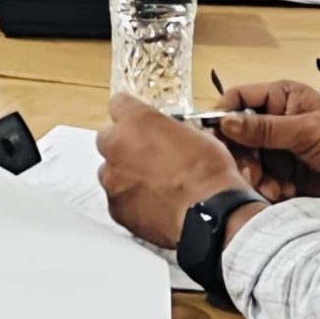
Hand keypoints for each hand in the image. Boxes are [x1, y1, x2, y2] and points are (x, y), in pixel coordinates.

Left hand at [96, 92, 256, 249]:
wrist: (211, 215)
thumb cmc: (210, 173)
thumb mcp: (197, 136)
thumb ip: (169, 131)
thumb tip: (167, 135)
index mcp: (137, 121)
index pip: (118, 104)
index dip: (129, 113)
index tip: (137, 122)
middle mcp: (116, 146)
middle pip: (108, 138)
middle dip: (124, 146)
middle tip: (147, 157)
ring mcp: (112, 178)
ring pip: (110, 171)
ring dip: (126, 175)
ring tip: (154, 186)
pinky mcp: (115, 208)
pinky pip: (118, 200)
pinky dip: (130, 202)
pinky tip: (153, 206)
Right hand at [213, 80, 319, 204]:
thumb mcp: (307, 130)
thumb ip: (265, 129)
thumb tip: (225, 123)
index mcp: (279, 99)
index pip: (238, 99)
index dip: (223, 114)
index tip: (216, 134)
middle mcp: (273, 122)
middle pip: (236, 135)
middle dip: (242, 156)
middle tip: (251, 173)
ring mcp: (277, 149)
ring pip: (247, 161)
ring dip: (256, 177)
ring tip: (275, 189)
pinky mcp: (283, 174)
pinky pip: (262, 181)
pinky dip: (269, 189)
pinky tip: (286, 193)